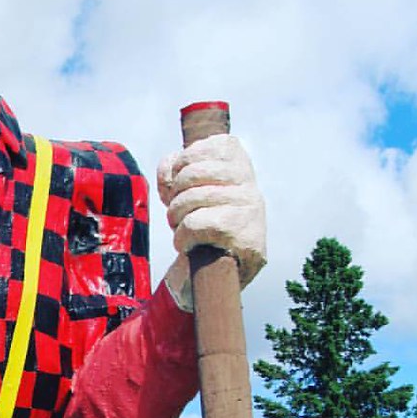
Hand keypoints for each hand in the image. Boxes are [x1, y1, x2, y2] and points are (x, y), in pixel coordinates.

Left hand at [157, 135, 266, 309]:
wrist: (223, 267)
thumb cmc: (203, 221)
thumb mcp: (186, 189)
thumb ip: (173, 171)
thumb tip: (168, 166)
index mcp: (237, 160)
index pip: (197, 150)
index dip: (179, 169)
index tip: (181, 187)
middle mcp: (248, 179)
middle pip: (190, 174)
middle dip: (174, 197)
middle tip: (178, 212)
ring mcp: (248, 204)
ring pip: (191, 199)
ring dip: (176, 219)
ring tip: (183, 228)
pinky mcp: (243, 232)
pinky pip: (195, 224)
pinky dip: (182, 237)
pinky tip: (189, 244)